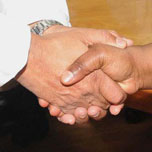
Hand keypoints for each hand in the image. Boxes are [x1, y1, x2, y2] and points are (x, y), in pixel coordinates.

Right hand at [16, 26, 130, 123]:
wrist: (26, 56)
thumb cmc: (55, 44)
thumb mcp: (84, 36)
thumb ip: (106, 38)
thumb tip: (125, 42)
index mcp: (95, 79)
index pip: (117, 97)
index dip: (118, 93)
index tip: (115, 86)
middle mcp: (84, 93)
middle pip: (102, 108)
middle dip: (105, 103)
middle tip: (103, 93)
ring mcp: (69, 101)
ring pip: (85, 114)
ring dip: (89, 110)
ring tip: (88, 102)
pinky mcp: (56, 103)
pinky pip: (68, 115)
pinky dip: (72, 114)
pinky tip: (72, 108)